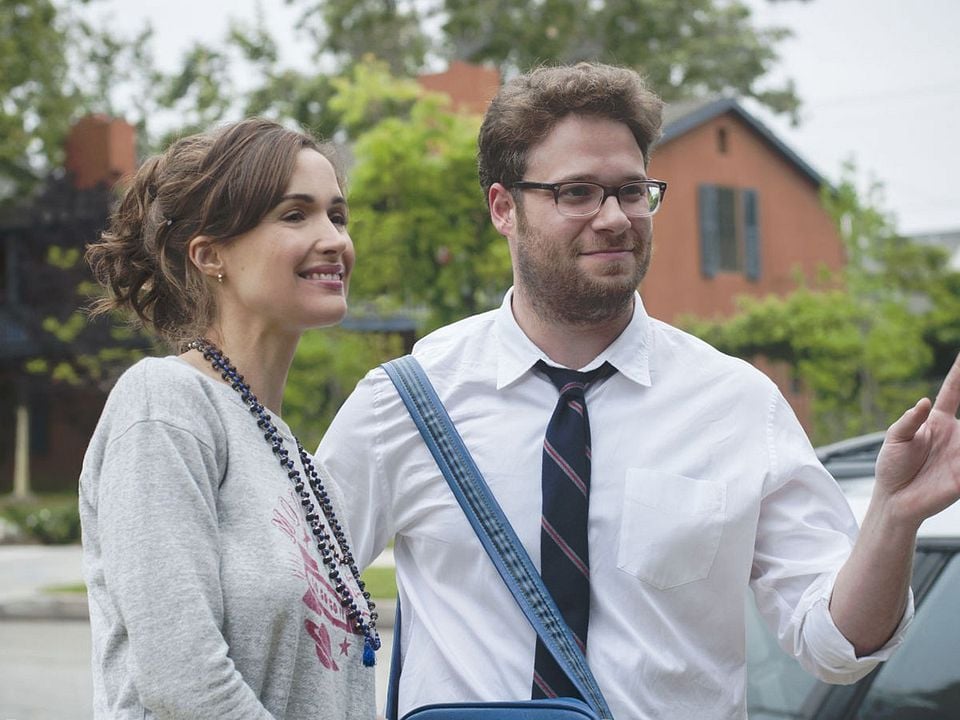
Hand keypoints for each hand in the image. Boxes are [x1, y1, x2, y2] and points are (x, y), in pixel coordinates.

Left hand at [874, 352, 959, 525]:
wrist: (894, 500)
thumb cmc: (891, 467)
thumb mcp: (895, 439)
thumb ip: (909, 420)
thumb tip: (922, 402)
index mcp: (937, 421)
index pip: (953, 392)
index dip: (958, 374)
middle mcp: (955, 434)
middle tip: (955, 421)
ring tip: (956, 446)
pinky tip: (958, 460)